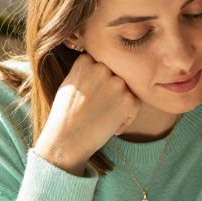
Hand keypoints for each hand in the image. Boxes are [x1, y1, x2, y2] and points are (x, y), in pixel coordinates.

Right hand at [32, 52, 140, 174]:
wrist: (68, 139)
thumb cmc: (66, 115)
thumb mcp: (69, 83)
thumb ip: (87, 70)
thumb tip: (102, 65)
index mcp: (85, 61)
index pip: (102, 64)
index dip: (99, 81)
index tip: (91, 95)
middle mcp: (102, 68)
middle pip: (116, 75)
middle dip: (111, 90)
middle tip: (99, 108)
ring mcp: (117, 83)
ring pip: (127, 88)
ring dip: (121, 102)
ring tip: (104, 117)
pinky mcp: (128, 100)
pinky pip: (135, 104)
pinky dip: (127, 117)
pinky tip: (112, 127)